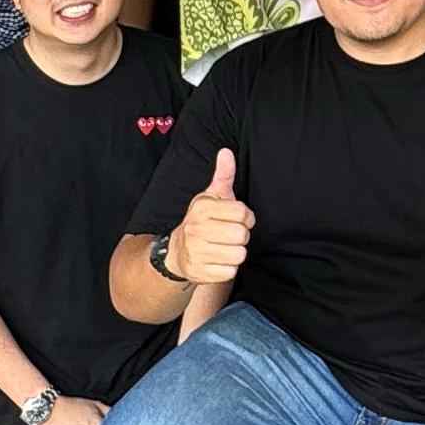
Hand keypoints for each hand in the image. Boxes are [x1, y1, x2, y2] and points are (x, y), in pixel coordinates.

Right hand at [166, 151, 251, 286]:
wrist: (177, 252)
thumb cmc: (202, 221)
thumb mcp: (210, 197)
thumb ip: (223, 175)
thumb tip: (226, 152)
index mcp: (202, 207)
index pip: (243, 213)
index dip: (246, 218)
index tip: (238, 219)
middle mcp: (196, 228)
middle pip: (242, 235)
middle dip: (241, 236)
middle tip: (230, 235)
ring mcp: (197, 251)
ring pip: (238, 254)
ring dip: (236, 253)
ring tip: (224, 247)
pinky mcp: (200, 272)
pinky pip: (230, 272)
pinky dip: (228, 268)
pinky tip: (218, 261)